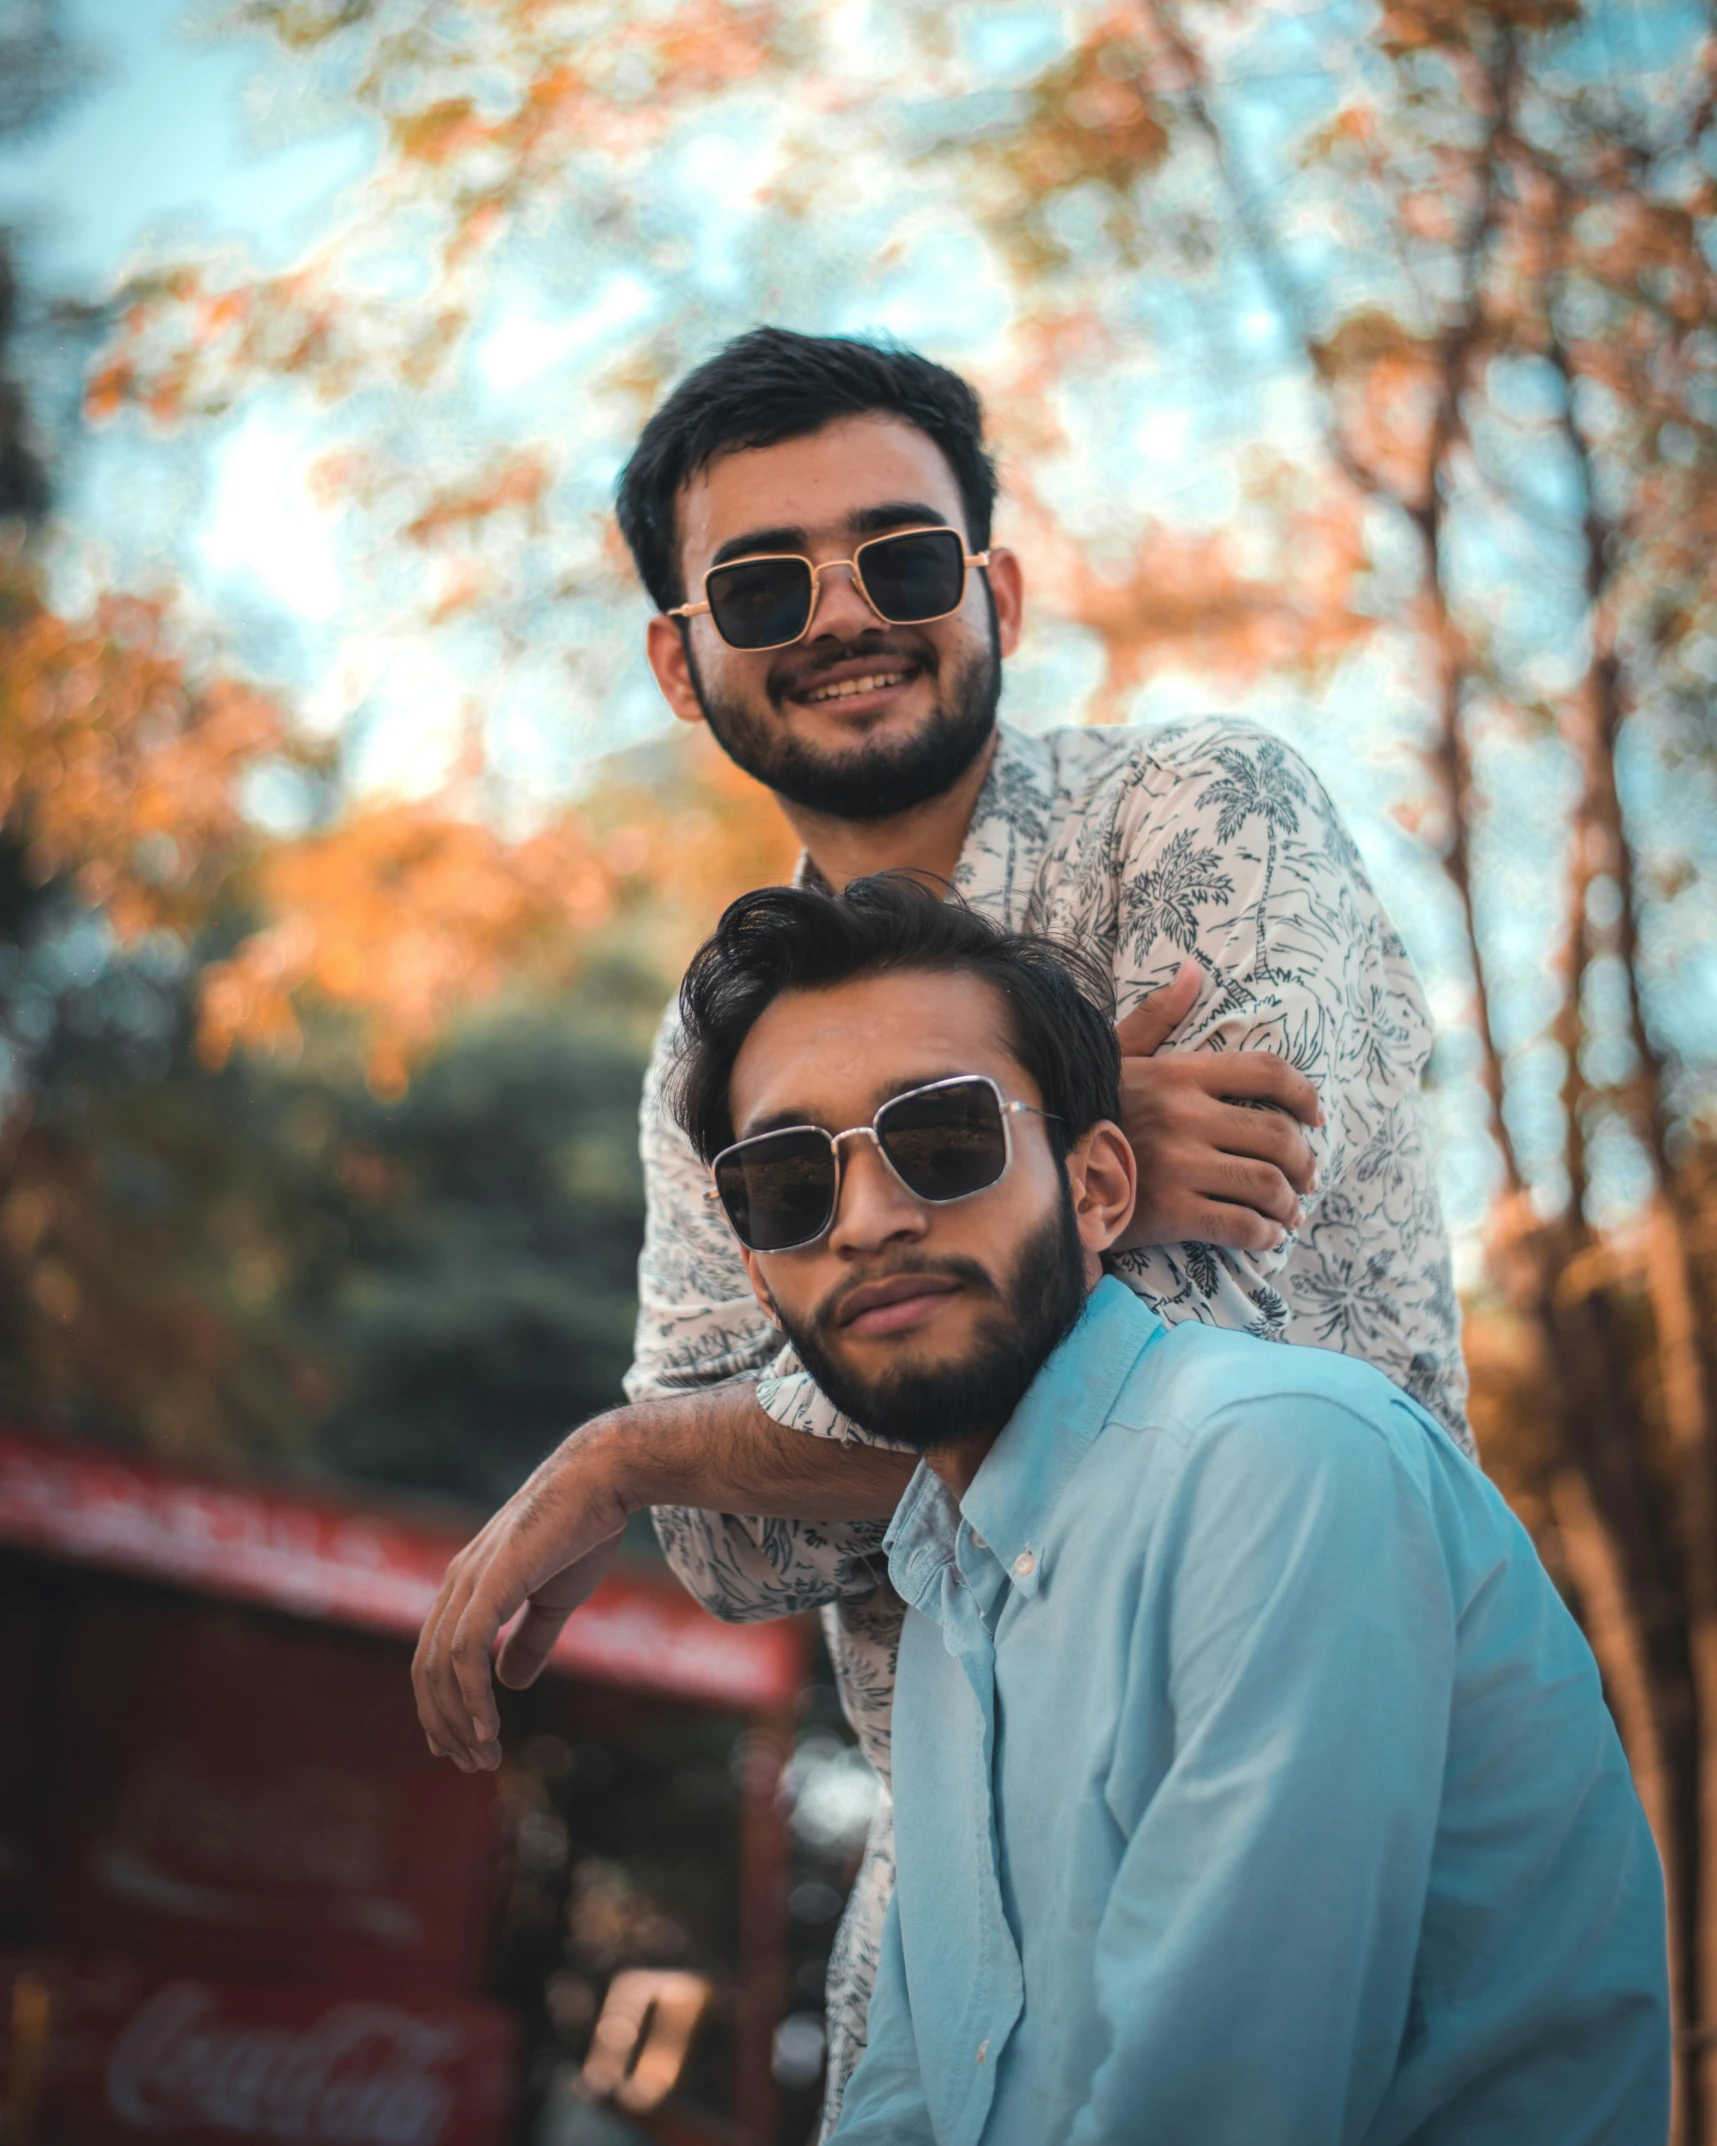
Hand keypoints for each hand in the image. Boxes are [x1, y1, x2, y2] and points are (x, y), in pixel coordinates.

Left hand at [412, 1422, 630, 1771]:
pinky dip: (471, 1695)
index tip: (464, 1746)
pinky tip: (489, 1726)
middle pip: (427, 1671)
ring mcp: (470, 1581)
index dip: (442, 1707)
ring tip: (485, 1754)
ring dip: (459, 1719)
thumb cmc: (583, 1530)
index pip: (433, 1659)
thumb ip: (530, 1639)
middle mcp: (457, 1584)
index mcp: (466, 1587)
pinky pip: (466, 1651)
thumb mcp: (556, 1599)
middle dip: (445, 1724)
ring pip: (442, 1668)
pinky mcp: (491, 1581)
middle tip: (474, 1764)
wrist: (603, 1478)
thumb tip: (509, 1683)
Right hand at [1111, 962, 1321, 1254]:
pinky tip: (1266, 1236)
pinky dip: (1264, 1235)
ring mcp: (1178, 1165)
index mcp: (1179, 1073)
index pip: (1267, 1072)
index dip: (1305, 1095)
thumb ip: (1157, 1016)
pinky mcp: (1169, 1211)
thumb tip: (1194, 969)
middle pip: (1278, 1135)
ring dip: (1290, 1204)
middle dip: (1305, 1162)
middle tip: (1308, 1178)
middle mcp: (1185, 1115)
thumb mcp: (1115, 1056)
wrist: (1044, 1173)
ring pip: (1267, 1184)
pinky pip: (1240, 1225)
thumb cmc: (1085, 1112)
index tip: (1317, 1117)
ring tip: (1290, 1212)